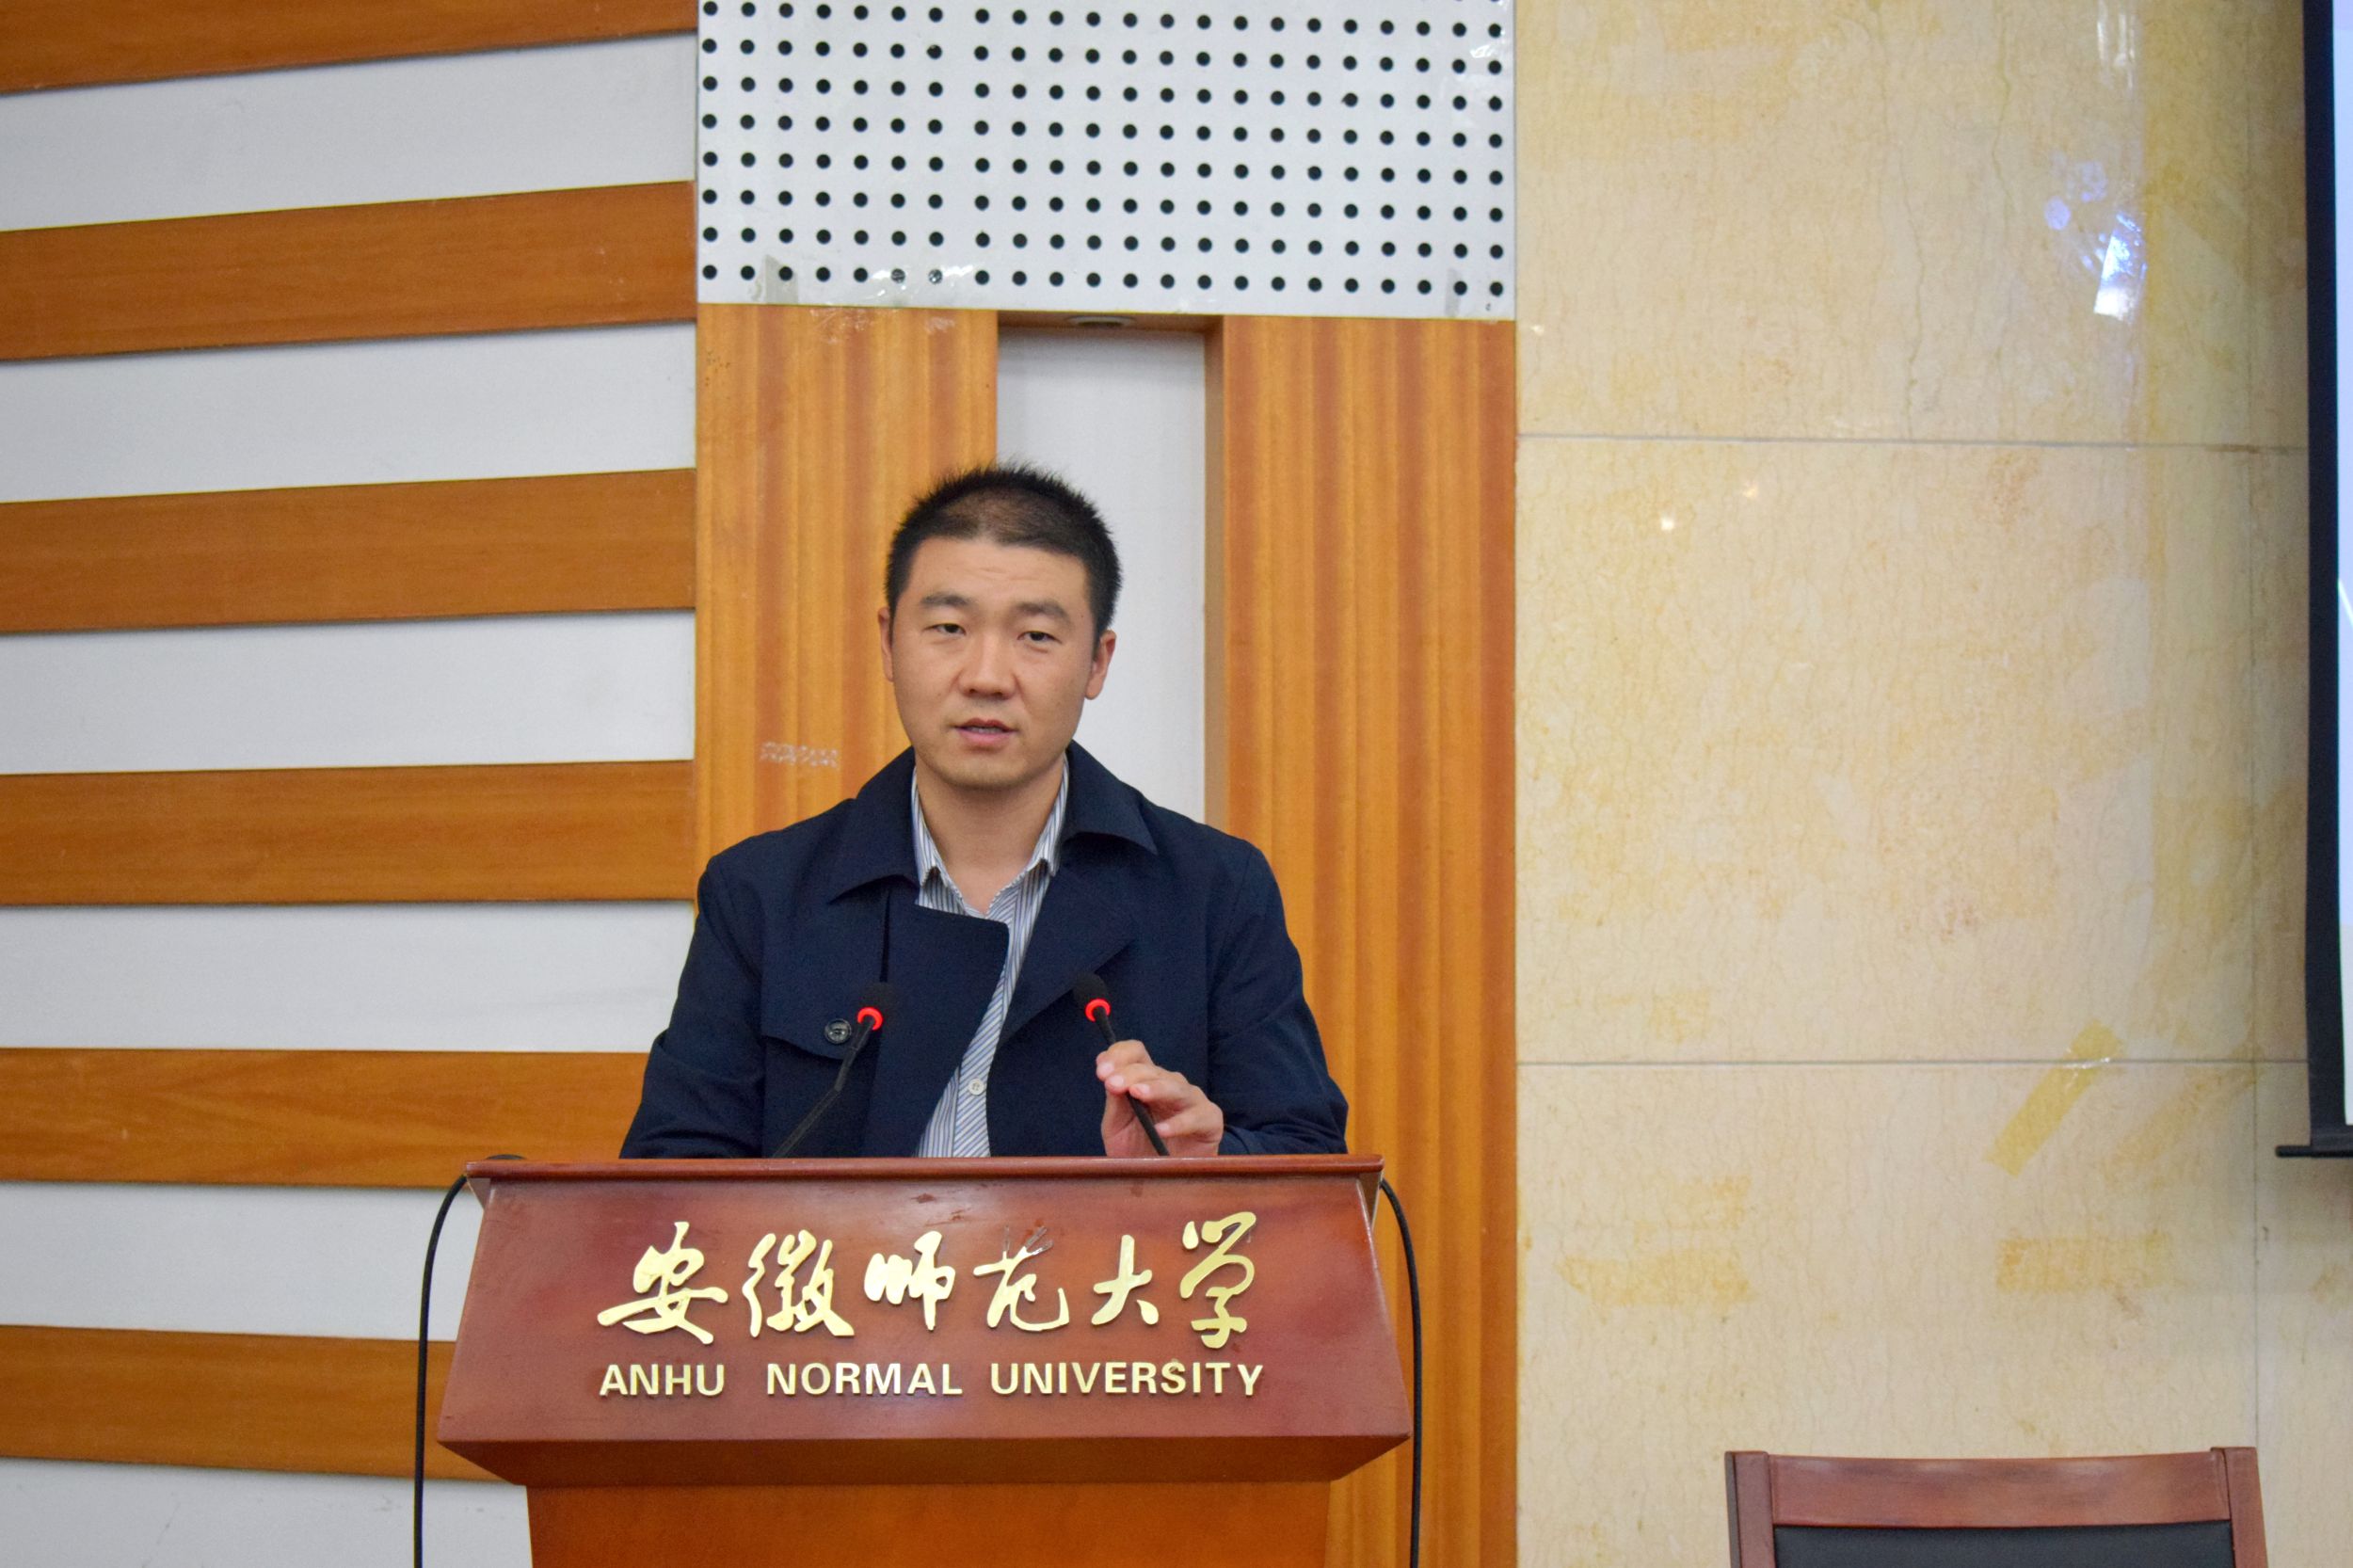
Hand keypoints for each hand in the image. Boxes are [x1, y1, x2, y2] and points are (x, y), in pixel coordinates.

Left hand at [1096, 1039, 1222, 1156]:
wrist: (1159, 1184)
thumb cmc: (1139, 1150)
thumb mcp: (1118, 1126)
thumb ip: (1115, 1101)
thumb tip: (1107, 1074)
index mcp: (1146, 1080)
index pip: (1136, 1053)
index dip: (1119, 1056)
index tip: (1102, 1071)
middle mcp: (1170, 1085)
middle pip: (1153, 1069)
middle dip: (1130, 1074)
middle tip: (1112, 1084)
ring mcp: (1192, 1101)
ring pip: (1176, 1087)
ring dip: (1155, 1088)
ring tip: (1137, 1094)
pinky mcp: (1210, 1121)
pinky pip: (1198, 1116)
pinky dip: (1180, 1123)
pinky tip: (1162, 1130)